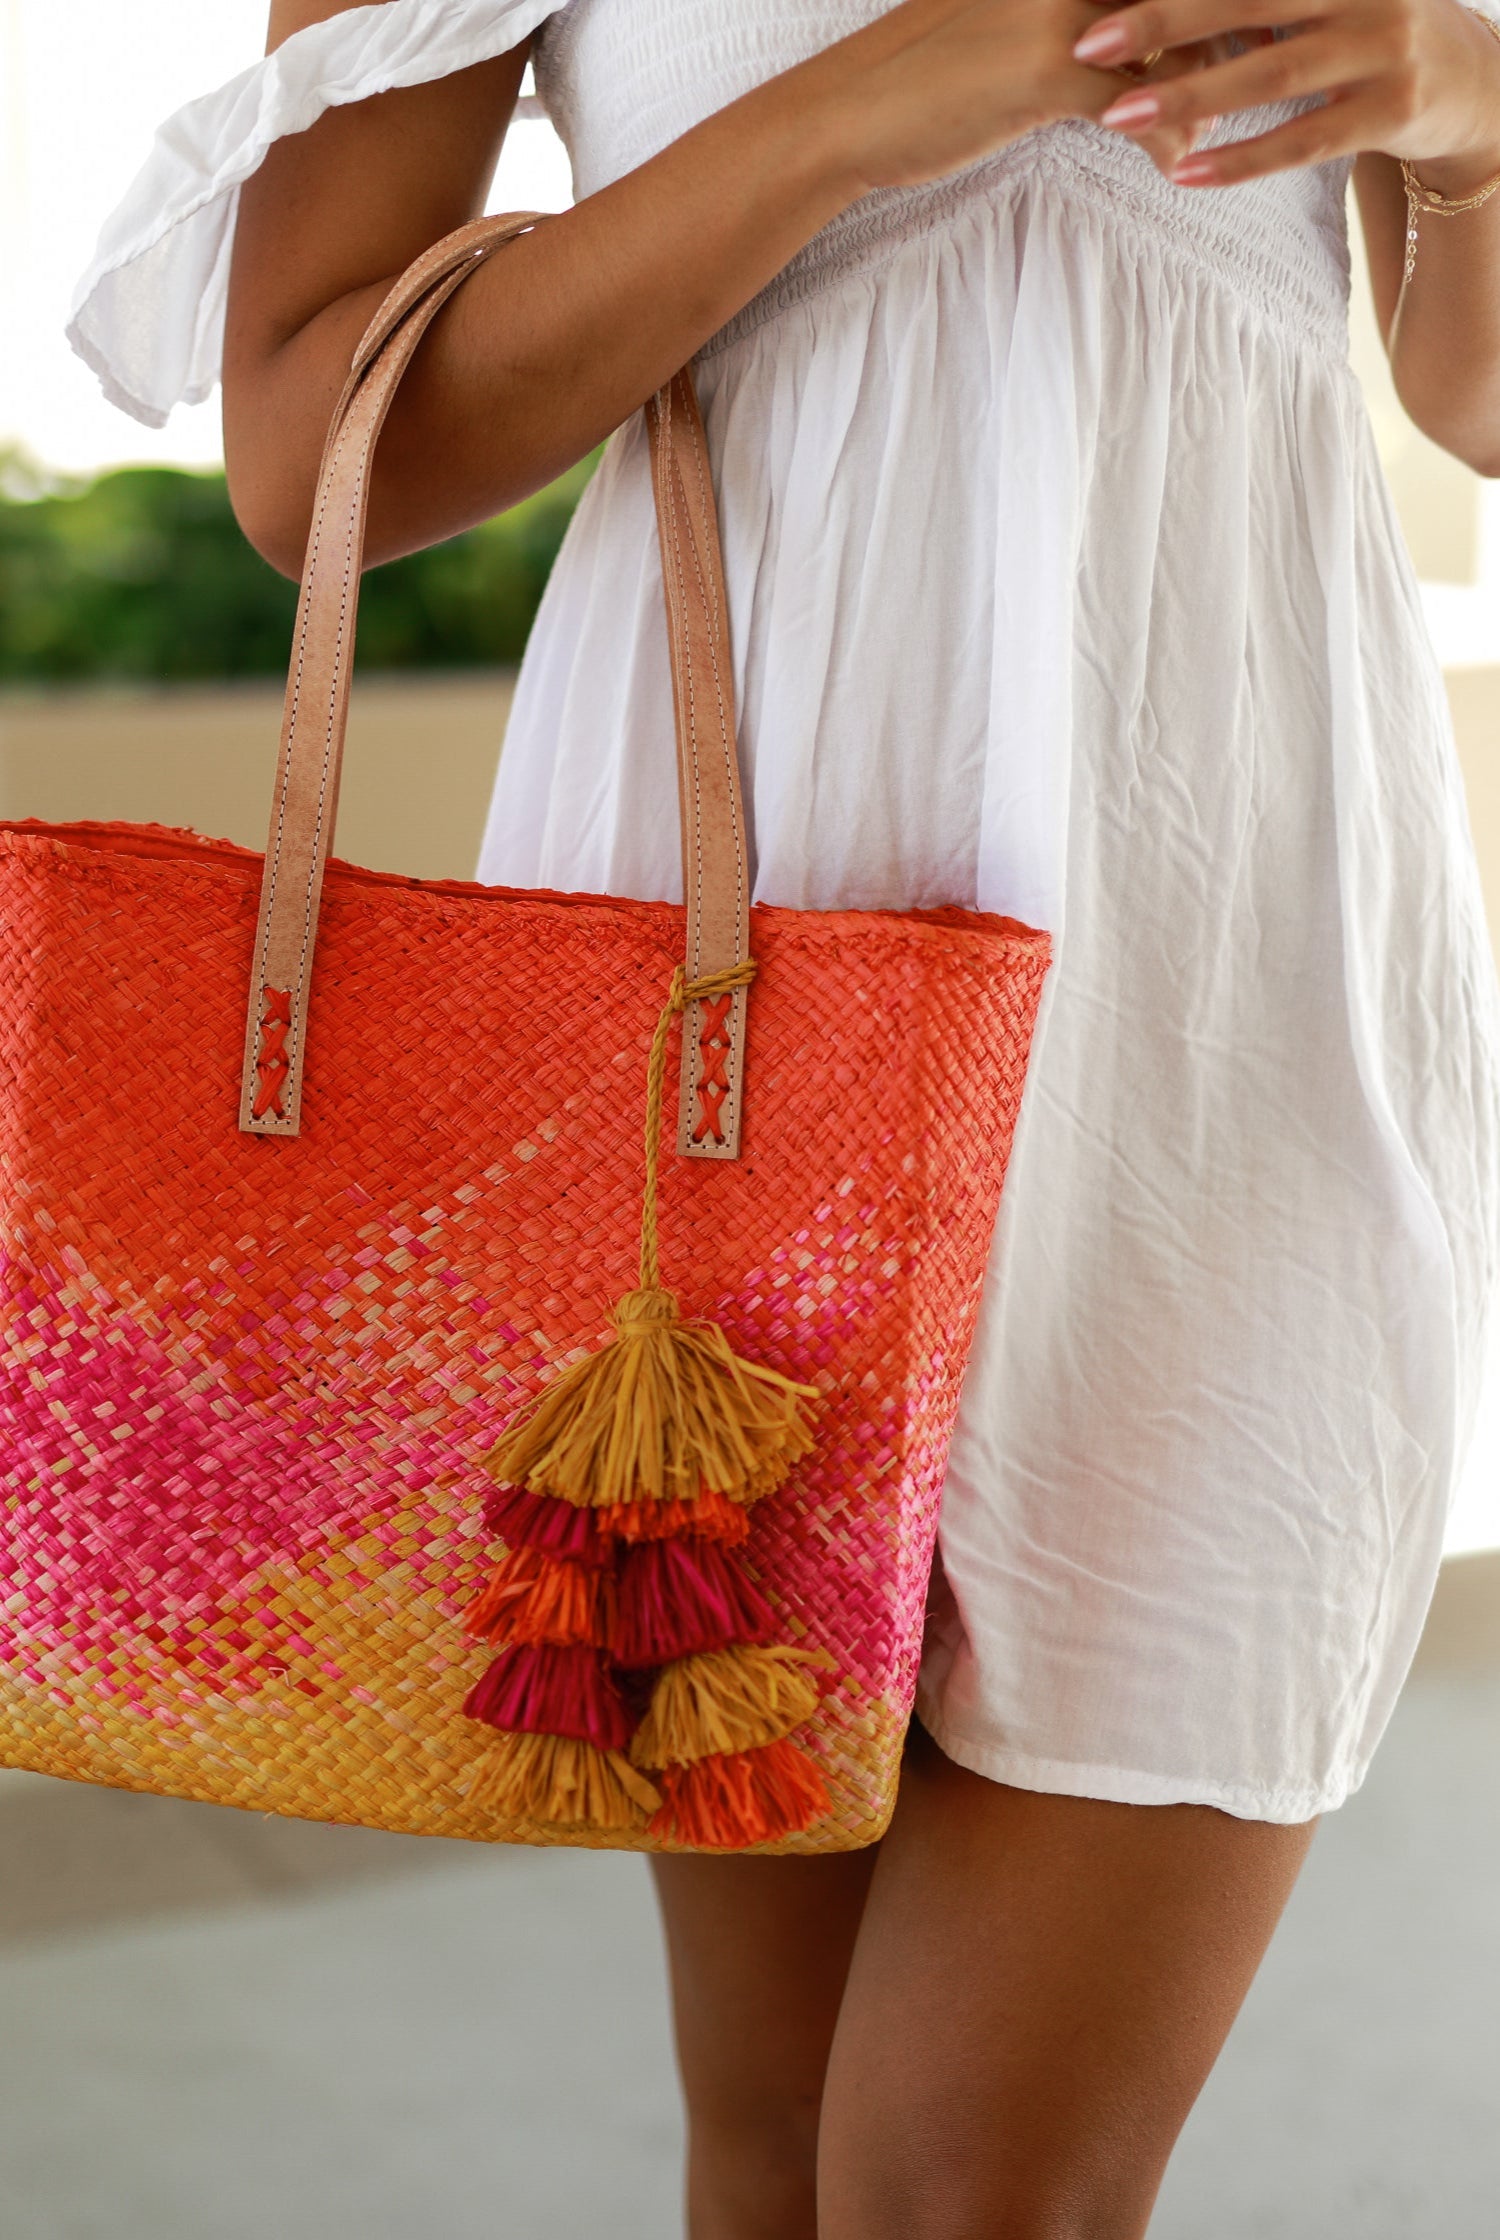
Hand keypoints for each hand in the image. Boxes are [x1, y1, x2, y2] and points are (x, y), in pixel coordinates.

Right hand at [814, 0, 1207, 193]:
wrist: (853, 113)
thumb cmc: (928, 74)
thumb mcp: (1006, 21)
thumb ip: (1073, 14)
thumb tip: (1130, 31)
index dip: (1213, 3)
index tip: (1246, 26)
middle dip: (1232, 26)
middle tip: (1266, 58)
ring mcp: (1061, 8)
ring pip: (1175, 36)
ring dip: (1206, 84)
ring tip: (1215, 121)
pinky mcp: (1050, 71)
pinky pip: (1139, 104)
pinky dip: (1168, 137)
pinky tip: (1174, 164)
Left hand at [1073, 0, 1499, 188]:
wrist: (1471, 79)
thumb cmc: (1368, 30)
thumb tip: (1168, 4)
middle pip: (1249, 0)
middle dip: (1164, 20)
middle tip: (1090, 45)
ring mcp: (1383, 46)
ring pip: (1273, 73)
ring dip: (1190, 96)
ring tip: (1118, 116)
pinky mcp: (1394, 110)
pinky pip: (1304, 141)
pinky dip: (1242, 159)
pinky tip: (1185, 172)